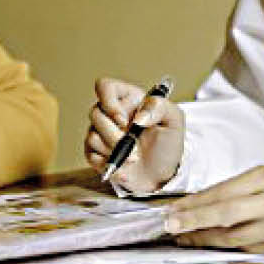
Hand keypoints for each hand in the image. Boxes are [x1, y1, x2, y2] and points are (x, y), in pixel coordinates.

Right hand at [83, 77, 184, 193]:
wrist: (160, 177)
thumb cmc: (166, 146)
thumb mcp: (174, 121)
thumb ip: (161, 107)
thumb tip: (139, 115)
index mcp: (128, 99)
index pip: (105, 87)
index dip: (109, 102)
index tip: (123, 121)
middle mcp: (111, 113)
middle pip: (95, 114)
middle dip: (115, 136)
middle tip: (135, 149)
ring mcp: (101, 133)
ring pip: (92, 136)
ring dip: (115, 152)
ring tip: (133, 159)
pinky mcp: (95, 152)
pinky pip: (90, 155)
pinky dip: (107, 165)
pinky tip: (123, 169)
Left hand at [163, 166, 263, 252]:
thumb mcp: (259, 181)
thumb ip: (229, 191)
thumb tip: (189, 206)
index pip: (223, 191)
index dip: (194, 203)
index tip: (171, 210)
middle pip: (227, 214)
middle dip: (194, 221)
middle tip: (170, 226)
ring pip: (232, 236)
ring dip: (202, 238)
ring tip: (182, 238)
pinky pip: (242, 248)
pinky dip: (220, 247)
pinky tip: (205, 244)